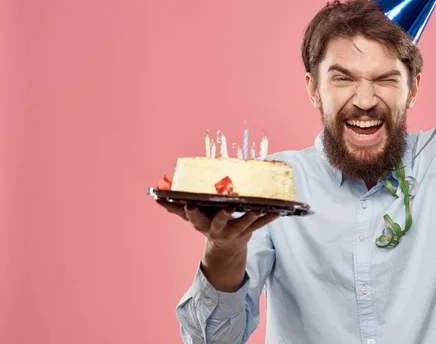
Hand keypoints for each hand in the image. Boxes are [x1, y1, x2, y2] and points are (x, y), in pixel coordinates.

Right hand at [155, 174, 278, 251]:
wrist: (225, 248)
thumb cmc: (207, 222)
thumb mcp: (191, 215)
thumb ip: (174, 202)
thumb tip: (157, 188)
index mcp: (201, 222)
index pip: (193, 216)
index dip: (190, 210)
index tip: (188, 202)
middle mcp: (217, 229)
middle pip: (218, 222)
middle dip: (222, 215)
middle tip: (227, 207)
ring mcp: (234, 232)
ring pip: (243, 224)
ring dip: (251, 216)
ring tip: (259, 207)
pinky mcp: (249, 232)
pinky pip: (261, 225)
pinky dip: (269, 218)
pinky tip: (278, 210)